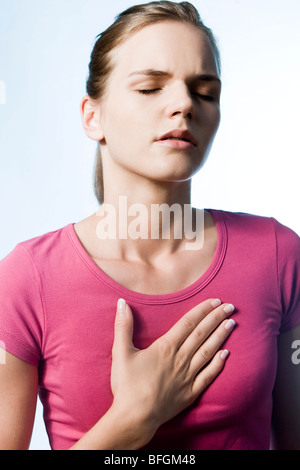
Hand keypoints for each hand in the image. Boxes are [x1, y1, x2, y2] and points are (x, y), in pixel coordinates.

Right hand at [110, 298, 235, 445]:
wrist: (134, 418)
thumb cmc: (127, 385)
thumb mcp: (121, 352)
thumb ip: (123, 326)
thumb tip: (121, 302)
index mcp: (166, 347)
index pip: (188, 323)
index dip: (202, 310)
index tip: (215, 301)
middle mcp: (180, 359)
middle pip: (202, 334)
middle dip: (216, 318)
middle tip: (230, 307)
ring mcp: (188, 376)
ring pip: (208, 351)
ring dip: (221, 336)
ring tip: (231, 324)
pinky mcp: (190, 392)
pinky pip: (208, 375)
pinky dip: (218, 364)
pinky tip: (226, 354)